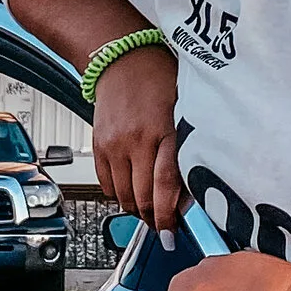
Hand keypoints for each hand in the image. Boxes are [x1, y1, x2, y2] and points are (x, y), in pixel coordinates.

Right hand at [93, 43, 182, 229]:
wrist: (120, 57)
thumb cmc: (158, 77)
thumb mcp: (185, 108)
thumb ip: (188, 146)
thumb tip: (192, 189)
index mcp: (163, 130)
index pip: (166, 185)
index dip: (169, 216)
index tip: (173, 233)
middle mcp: (136, 140)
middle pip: (142, 197)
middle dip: (154, 218)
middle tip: (164, 226)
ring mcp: (113, 145)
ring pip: (123, 196)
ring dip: (137, 208)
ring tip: (149, 208)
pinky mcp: (98, 146)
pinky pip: (106, 184)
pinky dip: (119, 194)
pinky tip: (132, 189)